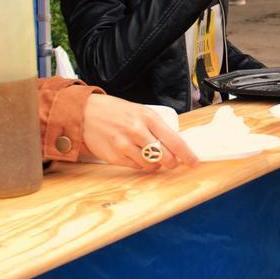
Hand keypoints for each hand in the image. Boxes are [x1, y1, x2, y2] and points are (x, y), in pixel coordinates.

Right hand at [82, 94, 198, 169]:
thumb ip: (156, 127)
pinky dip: (140, 165)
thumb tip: (174, 145)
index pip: (174, 140)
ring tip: (150, 156)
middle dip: (172, 162)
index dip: (187, 155)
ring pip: (151, 165)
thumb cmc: (115, 111)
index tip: (194, 162)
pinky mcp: (114, 156)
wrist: (85, 113)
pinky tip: (136, 156)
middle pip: (165, 157)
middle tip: (171, 161)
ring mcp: (125, 145)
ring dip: (155, 164)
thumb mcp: (139, 112)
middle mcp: (137, 131)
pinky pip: (135, 167)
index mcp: (148, 117)